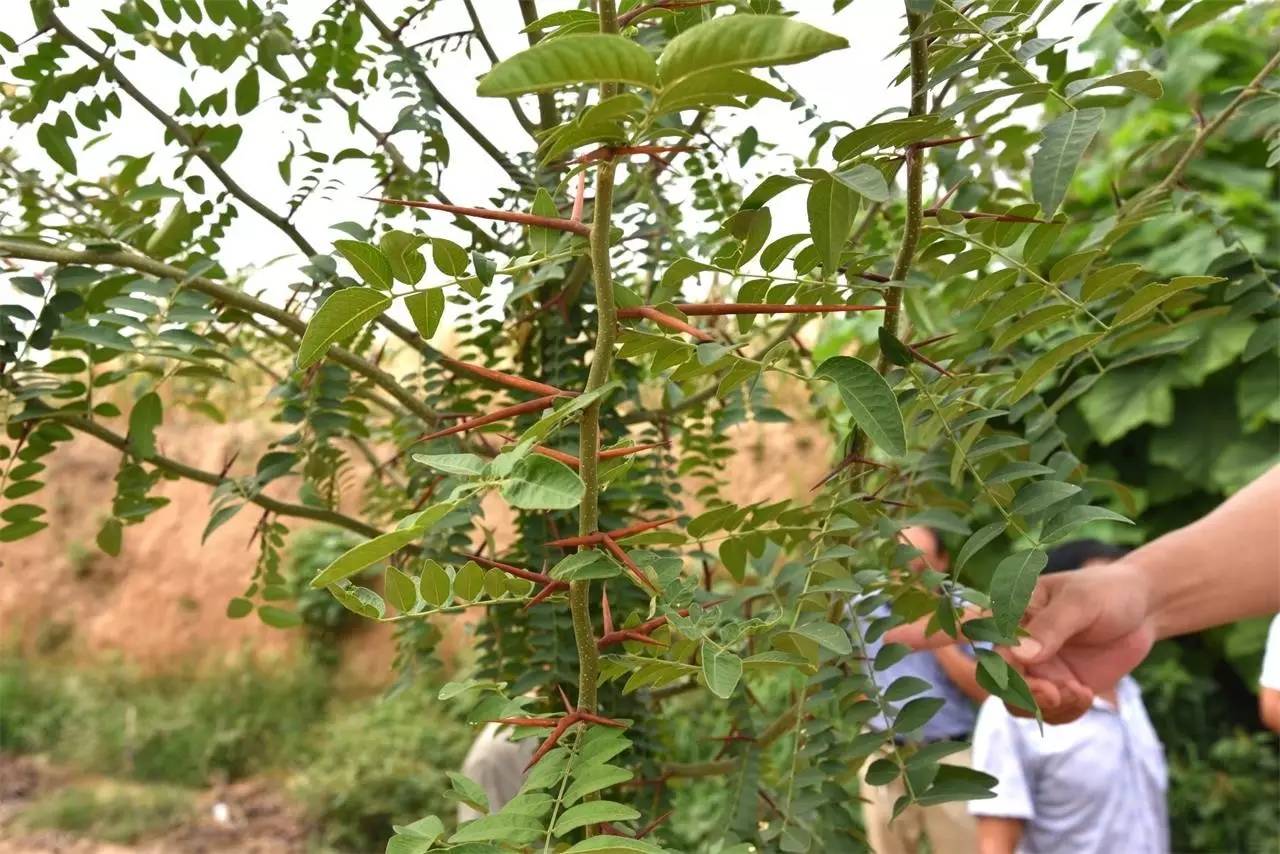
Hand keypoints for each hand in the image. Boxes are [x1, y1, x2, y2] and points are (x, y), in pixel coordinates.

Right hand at [887, 560, 1157, 723]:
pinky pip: (1047, 716)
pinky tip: (1088, 696)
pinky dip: (1066, 713)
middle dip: (1018, 689)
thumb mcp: (1081, 601)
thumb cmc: (1105, 591)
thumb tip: (1021, 656)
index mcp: (1006, 611)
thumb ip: (1051, 628)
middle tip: (1053, 687)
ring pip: (1017, 703)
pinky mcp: (1056, 689)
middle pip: (991, 677)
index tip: (890, 638)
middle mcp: (1012, 643)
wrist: (1145, 608)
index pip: (959, 624)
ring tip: (1076, 691)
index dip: (924, 631)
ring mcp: (1033, 670)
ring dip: (1044, 705)